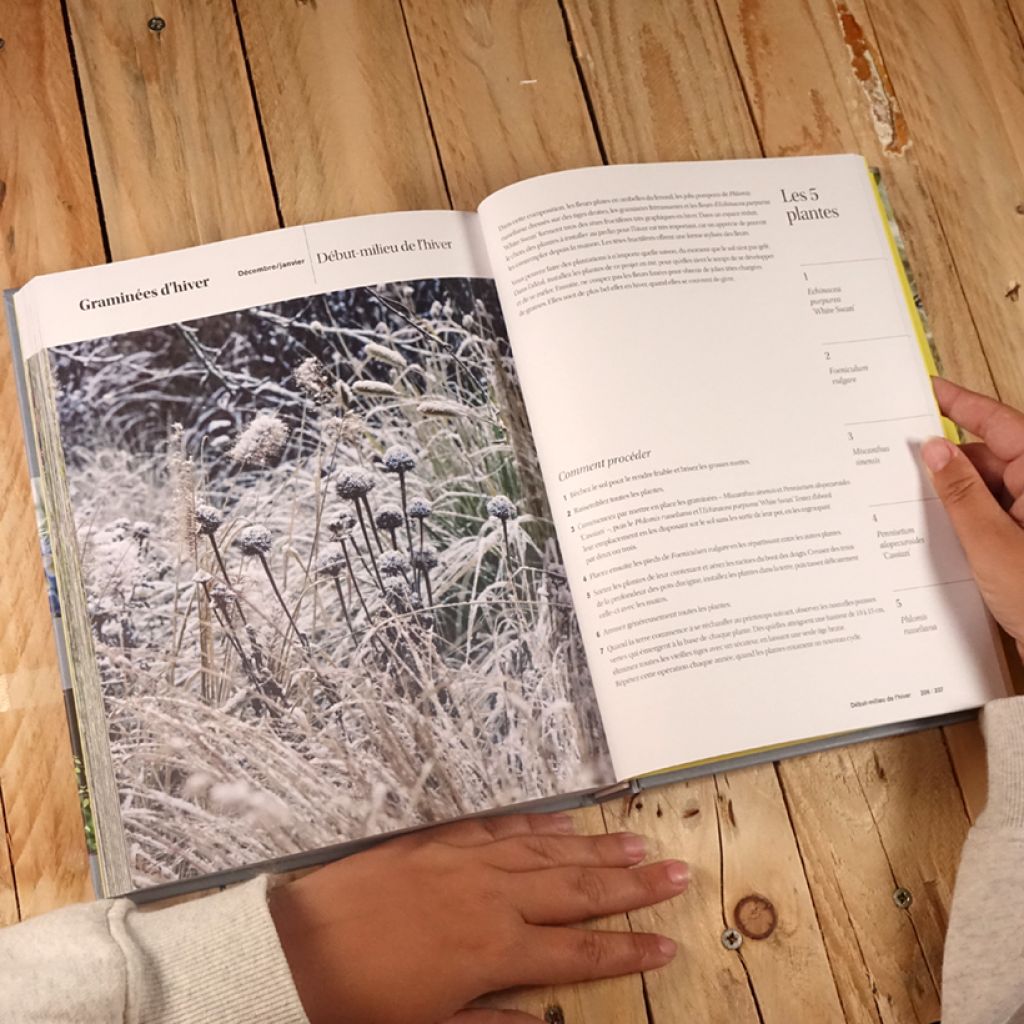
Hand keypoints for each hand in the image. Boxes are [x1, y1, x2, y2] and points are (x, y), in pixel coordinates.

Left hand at [269, 813, 687, 1023]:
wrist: (296, 940)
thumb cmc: (359, 999)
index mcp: (496, 950)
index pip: (580, 949)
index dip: (628, 949)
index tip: (669, 943)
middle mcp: (494, 898)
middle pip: (578, 889)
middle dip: (632, 886)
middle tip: (677, 873)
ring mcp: (470, 861)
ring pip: (550, 851)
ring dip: (598, 849)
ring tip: (639, 845)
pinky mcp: (443, 839)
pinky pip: (504, 826)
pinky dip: (540, 824)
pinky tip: (566, 822)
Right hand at [922, 378, 1023, 657]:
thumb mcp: (991, 542)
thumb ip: (960, 492)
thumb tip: (936, 451)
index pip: (997, 422)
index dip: (958, 403)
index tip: (926, 389)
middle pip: (989, 456)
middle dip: (947, 461)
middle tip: (898, 460)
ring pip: (987, 488)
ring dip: (954, 496)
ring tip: (914, 506)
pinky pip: (992, 515)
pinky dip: (966, 519)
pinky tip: (941, 532)